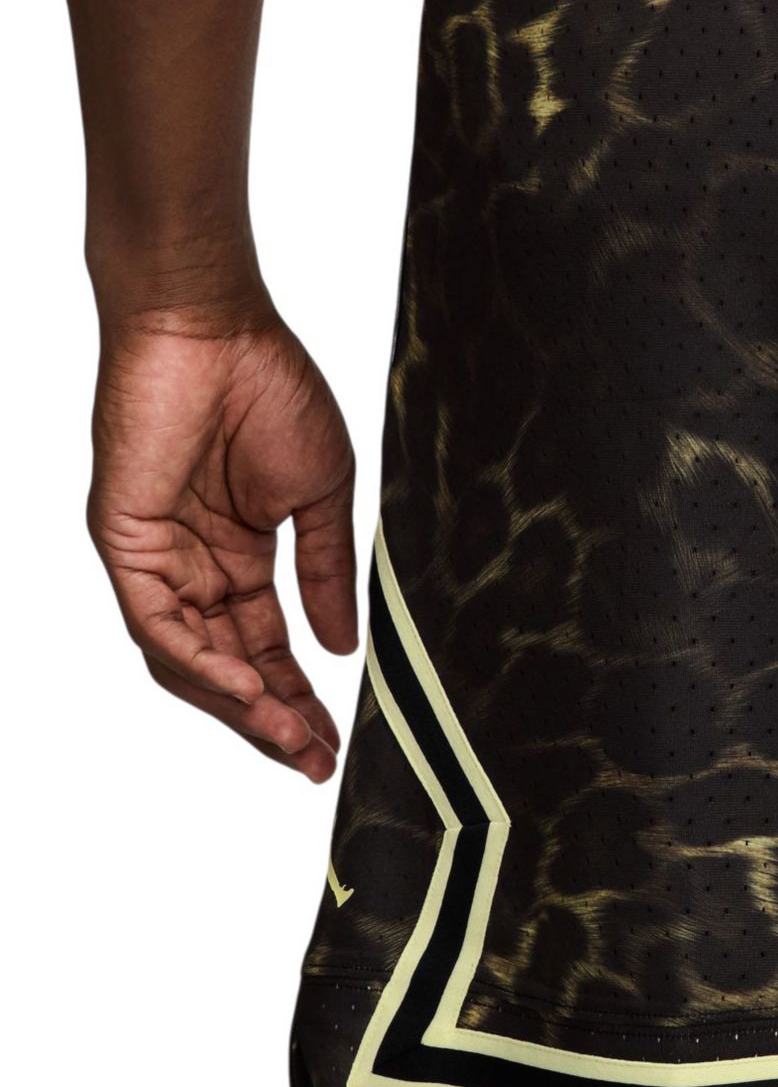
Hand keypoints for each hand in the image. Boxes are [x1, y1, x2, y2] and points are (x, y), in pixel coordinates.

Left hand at [88, 306, 357, 779]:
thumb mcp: (320, 495)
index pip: (264, 646)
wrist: (216, 327)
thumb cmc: (269, 387)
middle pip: (224, 667)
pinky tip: (249, 689)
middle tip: (315, 760)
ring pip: (187, 659)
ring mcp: (154, 558)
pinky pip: (158, 623)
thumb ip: (328, 571)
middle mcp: (190, 567)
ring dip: (238, 705)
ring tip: (290, 737)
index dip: (299, 696)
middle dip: (271, 719)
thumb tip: (343, 644)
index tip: (335, 739)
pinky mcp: (124, 543)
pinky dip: (201, 662)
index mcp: (237, 555)